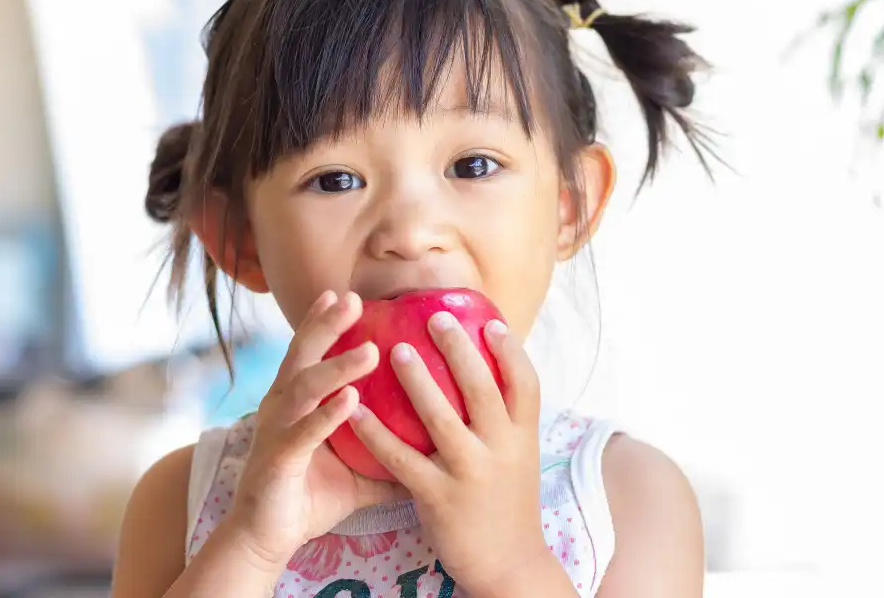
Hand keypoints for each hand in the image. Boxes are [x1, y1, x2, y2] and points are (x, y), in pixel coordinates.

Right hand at [217, 291, 407, 570]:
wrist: (268, 539)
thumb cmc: (309, 498)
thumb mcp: (356, 468)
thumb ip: (388, 450)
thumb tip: (433, 445)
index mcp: (295, 403)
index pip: (308, 352)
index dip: (322, 321)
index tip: (345, 294)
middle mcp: (280, 408)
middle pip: (301, 355)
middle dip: (326, 325)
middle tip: (352, 299)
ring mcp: (276, 431)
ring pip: (304, 388)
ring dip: (337, 367)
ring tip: (371, 352)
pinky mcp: (277, 460)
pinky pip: (303, 432)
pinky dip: (326, 415)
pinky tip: (350, 400)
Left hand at [346, 313, 548, 589]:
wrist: (509, 566)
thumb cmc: (506, 505)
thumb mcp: (518, 459)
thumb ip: (505, 422)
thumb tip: (488, 376)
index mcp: (524, 438)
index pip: (526, 384)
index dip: (509, 351)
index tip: (490, 321)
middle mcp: (502, 450)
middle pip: (482, 389)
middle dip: (459, 349)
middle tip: (435, 318)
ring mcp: (471, 473)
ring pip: (441, 417)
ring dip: (417, 380)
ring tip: (394, 350)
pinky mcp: (439, 498)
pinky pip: (402, 459)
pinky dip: (377, 433)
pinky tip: (356, 412)